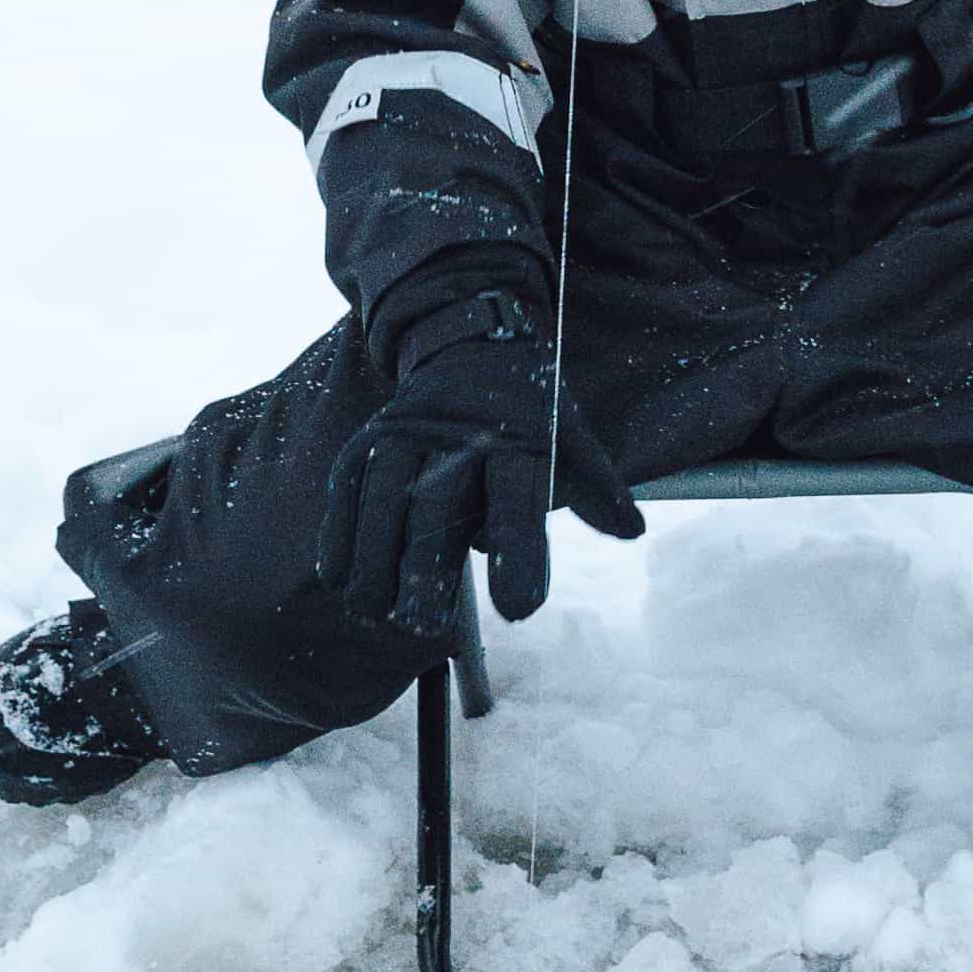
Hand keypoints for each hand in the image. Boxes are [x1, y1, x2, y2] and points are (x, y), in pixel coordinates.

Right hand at [316, 303, 645, 638]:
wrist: (472, 344)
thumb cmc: (529, 412)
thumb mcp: (571, 441)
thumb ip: (596, 491)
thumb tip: (632, 530)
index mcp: (519, 439)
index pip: (518, 502)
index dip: (519, 556)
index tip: (518, 611)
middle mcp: (459, 434)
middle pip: (438, 505)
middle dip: (425, 567)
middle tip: (423, 627)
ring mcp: (407, 431)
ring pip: (383, 495)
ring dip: (374, 557)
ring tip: (373, 612)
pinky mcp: (368, 438)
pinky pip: (348, 486)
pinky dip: (340, 533)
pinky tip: (340, 579)